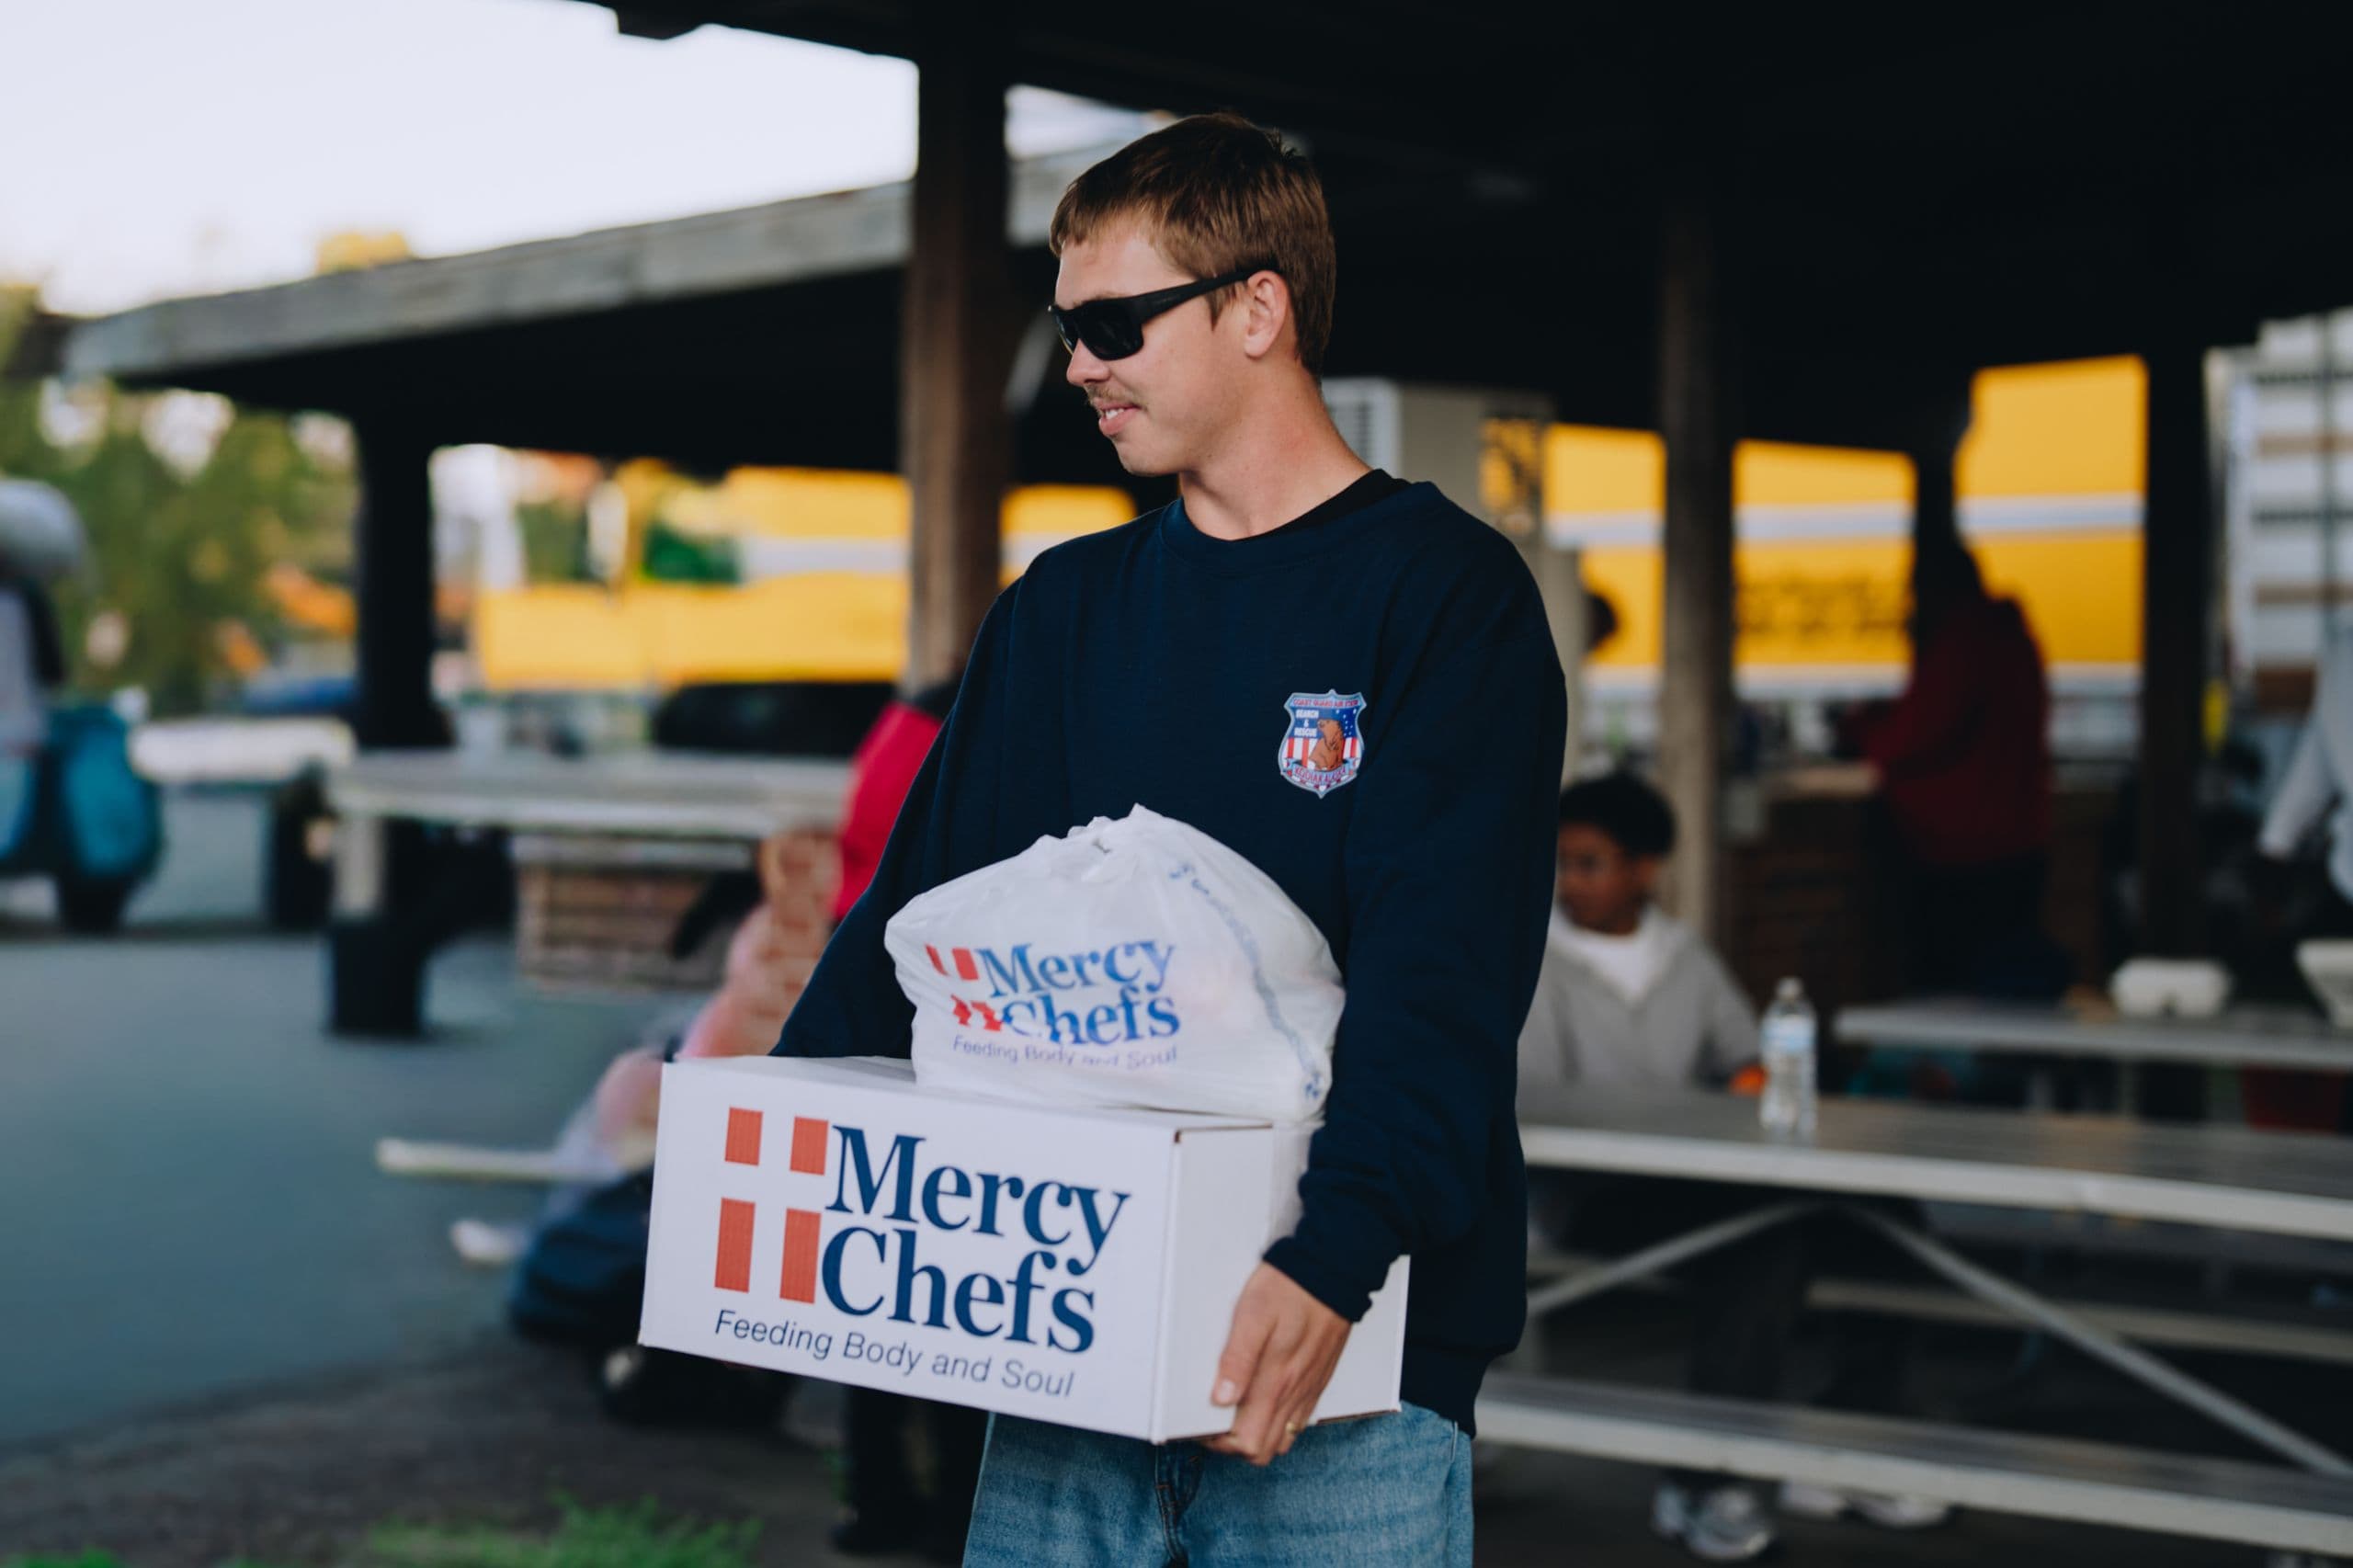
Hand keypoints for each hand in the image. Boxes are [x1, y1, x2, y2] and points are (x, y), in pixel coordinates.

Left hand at [1202, 1263, 1350, 1465]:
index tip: (1205, 1425)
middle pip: (1264, 1451)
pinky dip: (1280, 1422)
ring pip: (1283, 1439)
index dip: (1221, 1443)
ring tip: (1239, 1412)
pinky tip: (1266, 1399)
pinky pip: (1299, 1421)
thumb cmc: (1290, 1289)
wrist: (1332, 1271)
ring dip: (1259, 1435)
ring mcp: (1309, 1390)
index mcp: (1275, 1382)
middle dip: (1236, 1445)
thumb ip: (1237, 1359)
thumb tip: (1221, 1398)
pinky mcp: (1318, 1380)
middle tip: (1217, 1421)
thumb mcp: (1253, 1315)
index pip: (1247, 1443)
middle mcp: (1294, 1394)